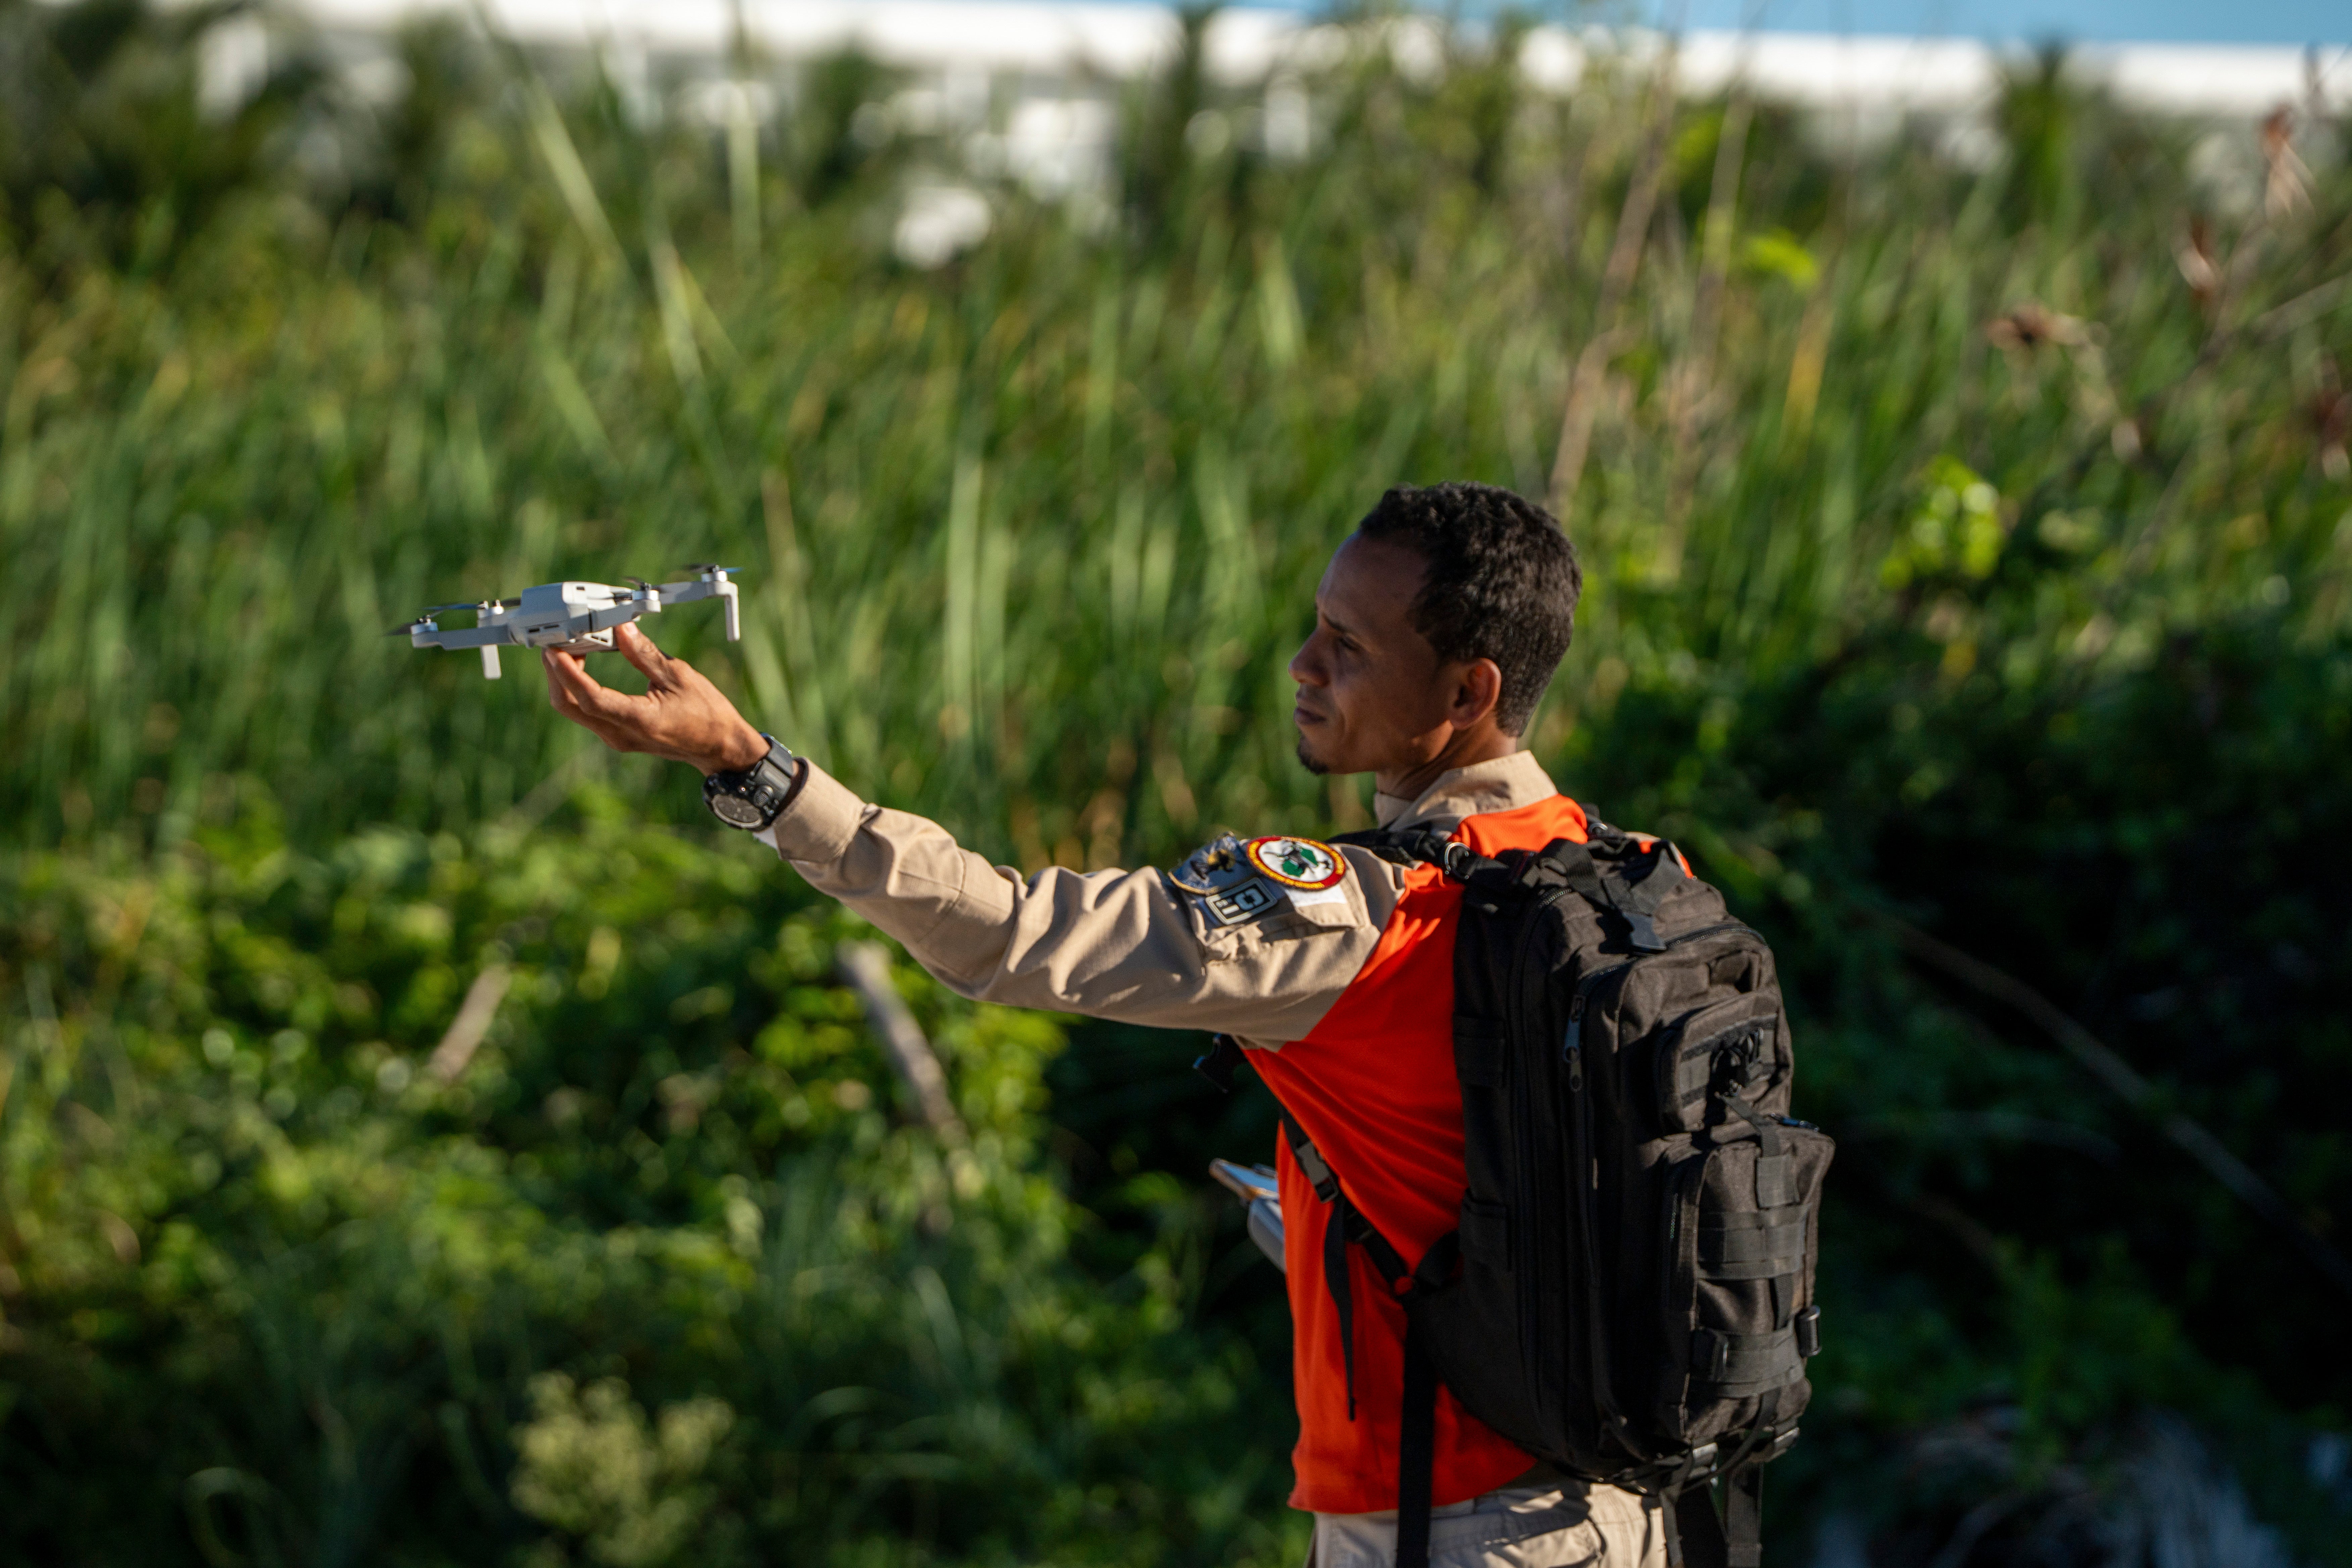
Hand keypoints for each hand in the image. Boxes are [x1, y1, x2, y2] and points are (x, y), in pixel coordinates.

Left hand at [542, 622, 769, 774]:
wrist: (718, 746)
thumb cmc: (706, 713)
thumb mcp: (679, 676)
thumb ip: (645, 654)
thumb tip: (621, 629)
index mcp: (638, 720)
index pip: (591, 698)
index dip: (568, 672)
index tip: (555, 649)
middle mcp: (620, 734)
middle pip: (569, 705)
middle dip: (556, 672)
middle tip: (557, 642)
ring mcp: (616, 738)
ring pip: (573, 709)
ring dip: (564, 678)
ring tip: (570, 647)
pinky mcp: (616, 734)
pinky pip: (585, 711)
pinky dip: (577, 687)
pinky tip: (583, 664)